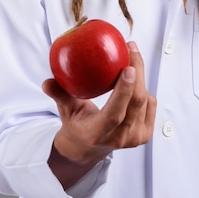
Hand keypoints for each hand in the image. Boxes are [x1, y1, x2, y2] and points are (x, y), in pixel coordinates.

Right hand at [42, 41, 155, 186]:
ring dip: (140, 77)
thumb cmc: (77, 125)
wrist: (89, 149)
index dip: (123, 91)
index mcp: (98, 133)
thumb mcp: (65, 111)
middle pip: (135, 102)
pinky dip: (144, 88)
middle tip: (131, 48)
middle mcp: (119, 138)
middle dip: (137, 71)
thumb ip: (58, 95)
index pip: (114, 114)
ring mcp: (134, 139)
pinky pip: (151, 104)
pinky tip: (134, 78)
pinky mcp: (145, 135)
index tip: (127, 68)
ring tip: (131, 57)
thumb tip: (47, 82)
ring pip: (145, 101)